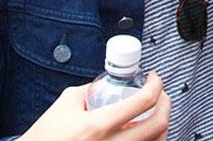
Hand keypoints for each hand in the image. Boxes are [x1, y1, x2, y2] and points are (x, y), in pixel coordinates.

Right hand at [19, 71, 169, 140]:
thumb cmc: (46, 137)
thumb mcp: (66, 103)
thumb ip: (91, 90)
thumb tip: (110, 82)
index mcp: (98, 125)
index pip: (143, 101)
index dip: (156, 84)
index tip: (154, 78)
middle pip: (158, 125)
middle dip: (166, 104)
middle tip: (160, 94)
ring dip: (161, 125)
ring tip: (155, 113)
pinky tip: (144, 133)